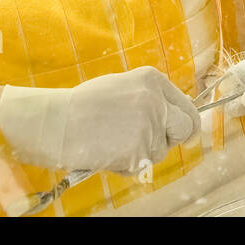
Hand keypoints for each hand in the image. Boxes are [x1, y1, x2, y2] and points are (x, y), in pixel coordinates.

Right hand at [0, 66, 198, 174]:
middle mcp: (156, 100)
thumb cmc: (85, 106)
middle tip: (155, 144)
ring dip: (143, 153)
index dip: (185, 122)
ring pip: (161, 150)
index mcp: (152, 80)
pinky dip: (129, 164)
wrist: (58, 123)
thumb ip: (151, 97)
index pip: (186, 105)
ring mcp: (149, 125)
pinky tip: (109, 152)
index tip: (185, 133)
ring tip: (115, 142)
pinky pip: (144, 165)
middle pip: (185, 127)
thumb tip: (179, 109)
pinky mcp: (140, 150)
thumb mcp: (123, 87)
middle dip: (175, 139)